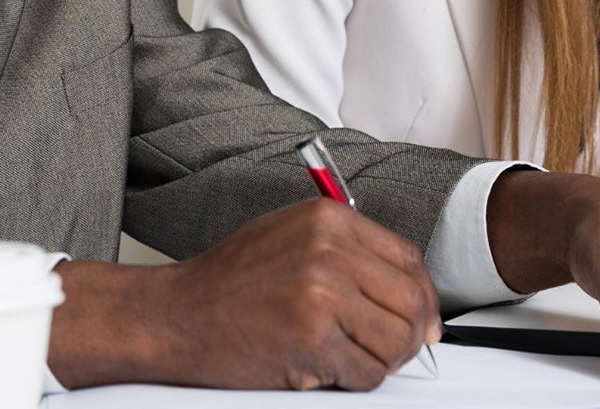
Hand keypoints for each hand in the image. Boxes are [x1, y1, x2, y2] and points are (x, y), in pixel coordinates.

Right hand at [49, 198, 440, 390]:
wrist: (175, 315)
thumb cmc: (228, 281)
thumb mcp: (289, 237)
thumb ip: (346, 251)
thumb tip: (404, 286)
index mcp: (329, 220)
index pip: (408, 260)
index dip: (424, 297)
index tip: (423, 320)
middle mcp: (329, 251)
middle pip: (411, 301)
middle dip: (411, 335)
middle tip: (394, 350)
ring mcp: (322, 294)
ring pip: (395, 341)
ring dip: (382, 361)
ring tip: (351, 358)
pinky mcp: (312, 338)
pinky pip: (365, 374)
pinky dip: (354, 381)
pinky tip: (325, 368)